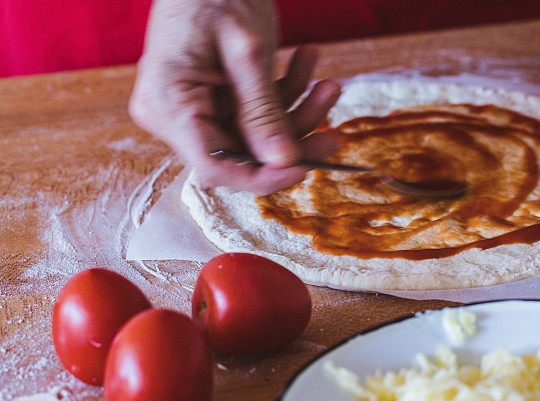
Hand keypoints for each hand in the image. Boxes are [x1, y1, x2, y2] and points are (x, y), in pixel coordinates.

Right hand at [129, 0, 340, 193]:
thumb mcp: (247, 49)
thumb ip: (263, 109)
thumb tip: (283, 162)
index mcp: (169, 105)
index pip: (214, 167)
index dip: (262, 177)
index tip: (305, 168)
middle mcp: (174, 115)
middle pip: (241, 155)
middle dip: (292, 140)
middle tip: (336, 132)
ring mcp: (194, 108)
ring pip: (256, 137)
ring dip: (297, 114)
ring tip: (328, 84)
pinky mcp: (214, 99)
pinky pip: (255, 114)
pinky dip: (286, 94)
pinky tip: (306, 61)